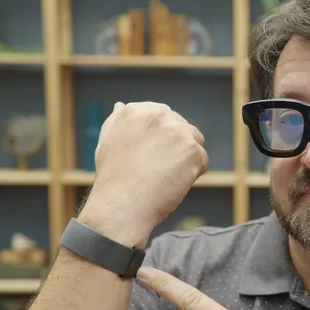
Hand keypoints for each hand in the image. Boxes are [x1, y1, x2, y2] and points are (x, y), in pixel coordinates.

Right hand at [78, 102, 207, 246]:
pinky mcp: (193, 150)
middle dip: (176, 147)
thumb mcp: (107, 141)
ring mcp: (177, 132)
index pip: (163, 115)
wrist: (122, 205)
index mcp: (136, 110)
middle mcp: (158, 115)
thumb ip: (118, 120)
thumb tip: (122, 105)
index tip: (155, 155)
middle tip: (160, 169)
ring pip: (195, 141)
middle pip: (182, 127)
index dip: (163, 138)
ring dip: (186, 158)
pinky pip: (202, 160)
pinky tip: (174, 183)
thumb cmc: (113, 178)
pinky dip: (193, 174)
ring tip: (166, 176)